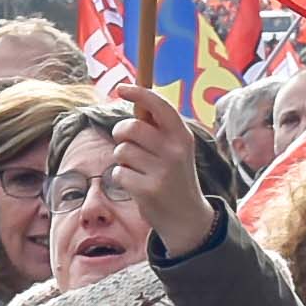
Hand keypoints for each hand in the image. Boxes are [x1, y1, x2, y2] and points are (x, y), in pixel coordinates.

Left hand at [107, 89, 215, 254]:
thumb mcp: (176, 150)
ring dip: (122, 159)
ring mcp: (162, 171)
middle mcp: (174, 151)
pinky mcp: (148, 190)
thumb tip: (134, 99)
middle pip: (131, 127)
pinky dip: (121, 178)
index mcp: (182, 136)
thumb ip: (158, 129)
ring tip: (138, 170)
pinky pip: (118, 172)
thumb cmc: (174, 177)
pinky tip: (137, 186)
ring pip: (121, 151)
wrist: (187, 218)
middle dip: (121, 133)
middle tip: (126, 142)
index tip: (122, 87)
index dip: (139, 93)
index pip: (159, 105)